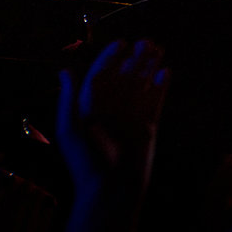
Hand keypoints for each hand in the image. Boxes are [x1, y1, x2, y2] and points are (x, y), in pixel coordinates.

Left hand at [56, 40, 168, 231]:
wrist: (112, 190)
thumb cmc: (87, 161)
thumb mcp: (72, 128)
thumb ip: (71, 98)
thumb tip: (64, 71)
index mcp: (88, 109)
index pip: (100, 77)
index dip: (109, 59)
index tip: (122, 43)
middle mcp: (109, 111)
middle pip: (122, 78)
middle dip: (134, 60)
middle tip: (147, 42)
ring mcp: (129, 118)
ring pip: (140, 86)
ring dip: (148, 67)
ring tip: (159, 49)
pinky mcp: (147, 127)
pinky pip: (155, 102)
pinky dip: (160, 87)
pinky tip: (166, 72)